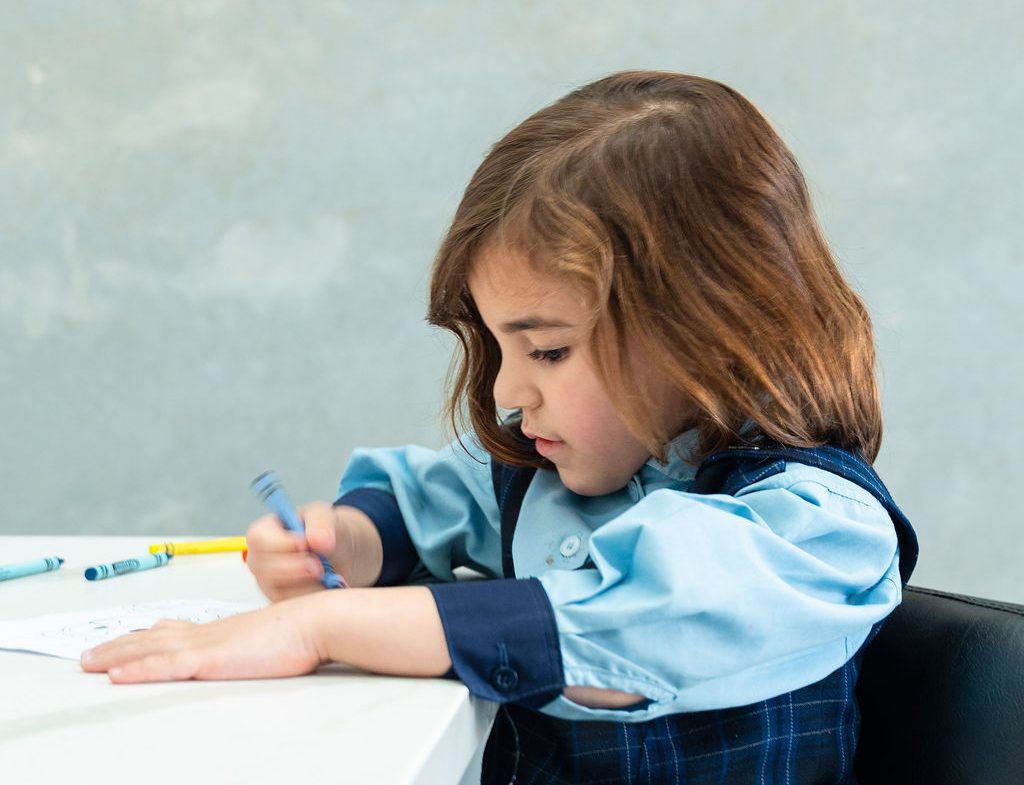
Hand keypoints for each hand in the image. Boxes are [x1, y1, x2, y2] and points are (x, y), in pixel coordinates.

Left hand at [81, 587, 451, 683]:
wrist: (317, 621)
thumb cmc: (305, 632)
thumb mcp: (277, 638)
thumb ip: (260, 643)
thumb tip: (260, 647)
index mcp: (224, 630)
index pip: (177, 630)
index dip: (148, 636)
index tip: (130, 638)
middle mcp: (209, 633)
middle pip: (153, 637)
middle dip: (119, 646)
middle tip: (90, 655)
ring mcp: (207, 644)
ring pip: (149, 650)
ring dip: (115, 657)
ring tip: (87, 664)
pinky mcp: (210, 659)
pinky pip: (164, 665)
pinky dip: (137, 670)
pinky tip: (116, 677)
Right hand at [245, 501, 358, 600]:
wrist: (340, 552)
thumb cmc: (324, 531)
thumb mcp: (324, 515)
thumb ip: (321, 522)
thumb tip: (318, 540)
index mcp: (264, 532)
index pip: (258, 539)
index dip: (281, 544)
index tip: (305, 545)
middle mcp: (261, 559)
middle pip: (263, 569)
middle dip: (294, 569)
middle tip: (319, 566)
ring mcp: (268, 582)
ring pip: (276, 591)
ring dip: (304, 585)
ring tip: (326, 576)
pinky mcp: (280, 601)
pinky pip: (290, 605)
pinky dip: (309, 598)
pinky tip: (323, 588)